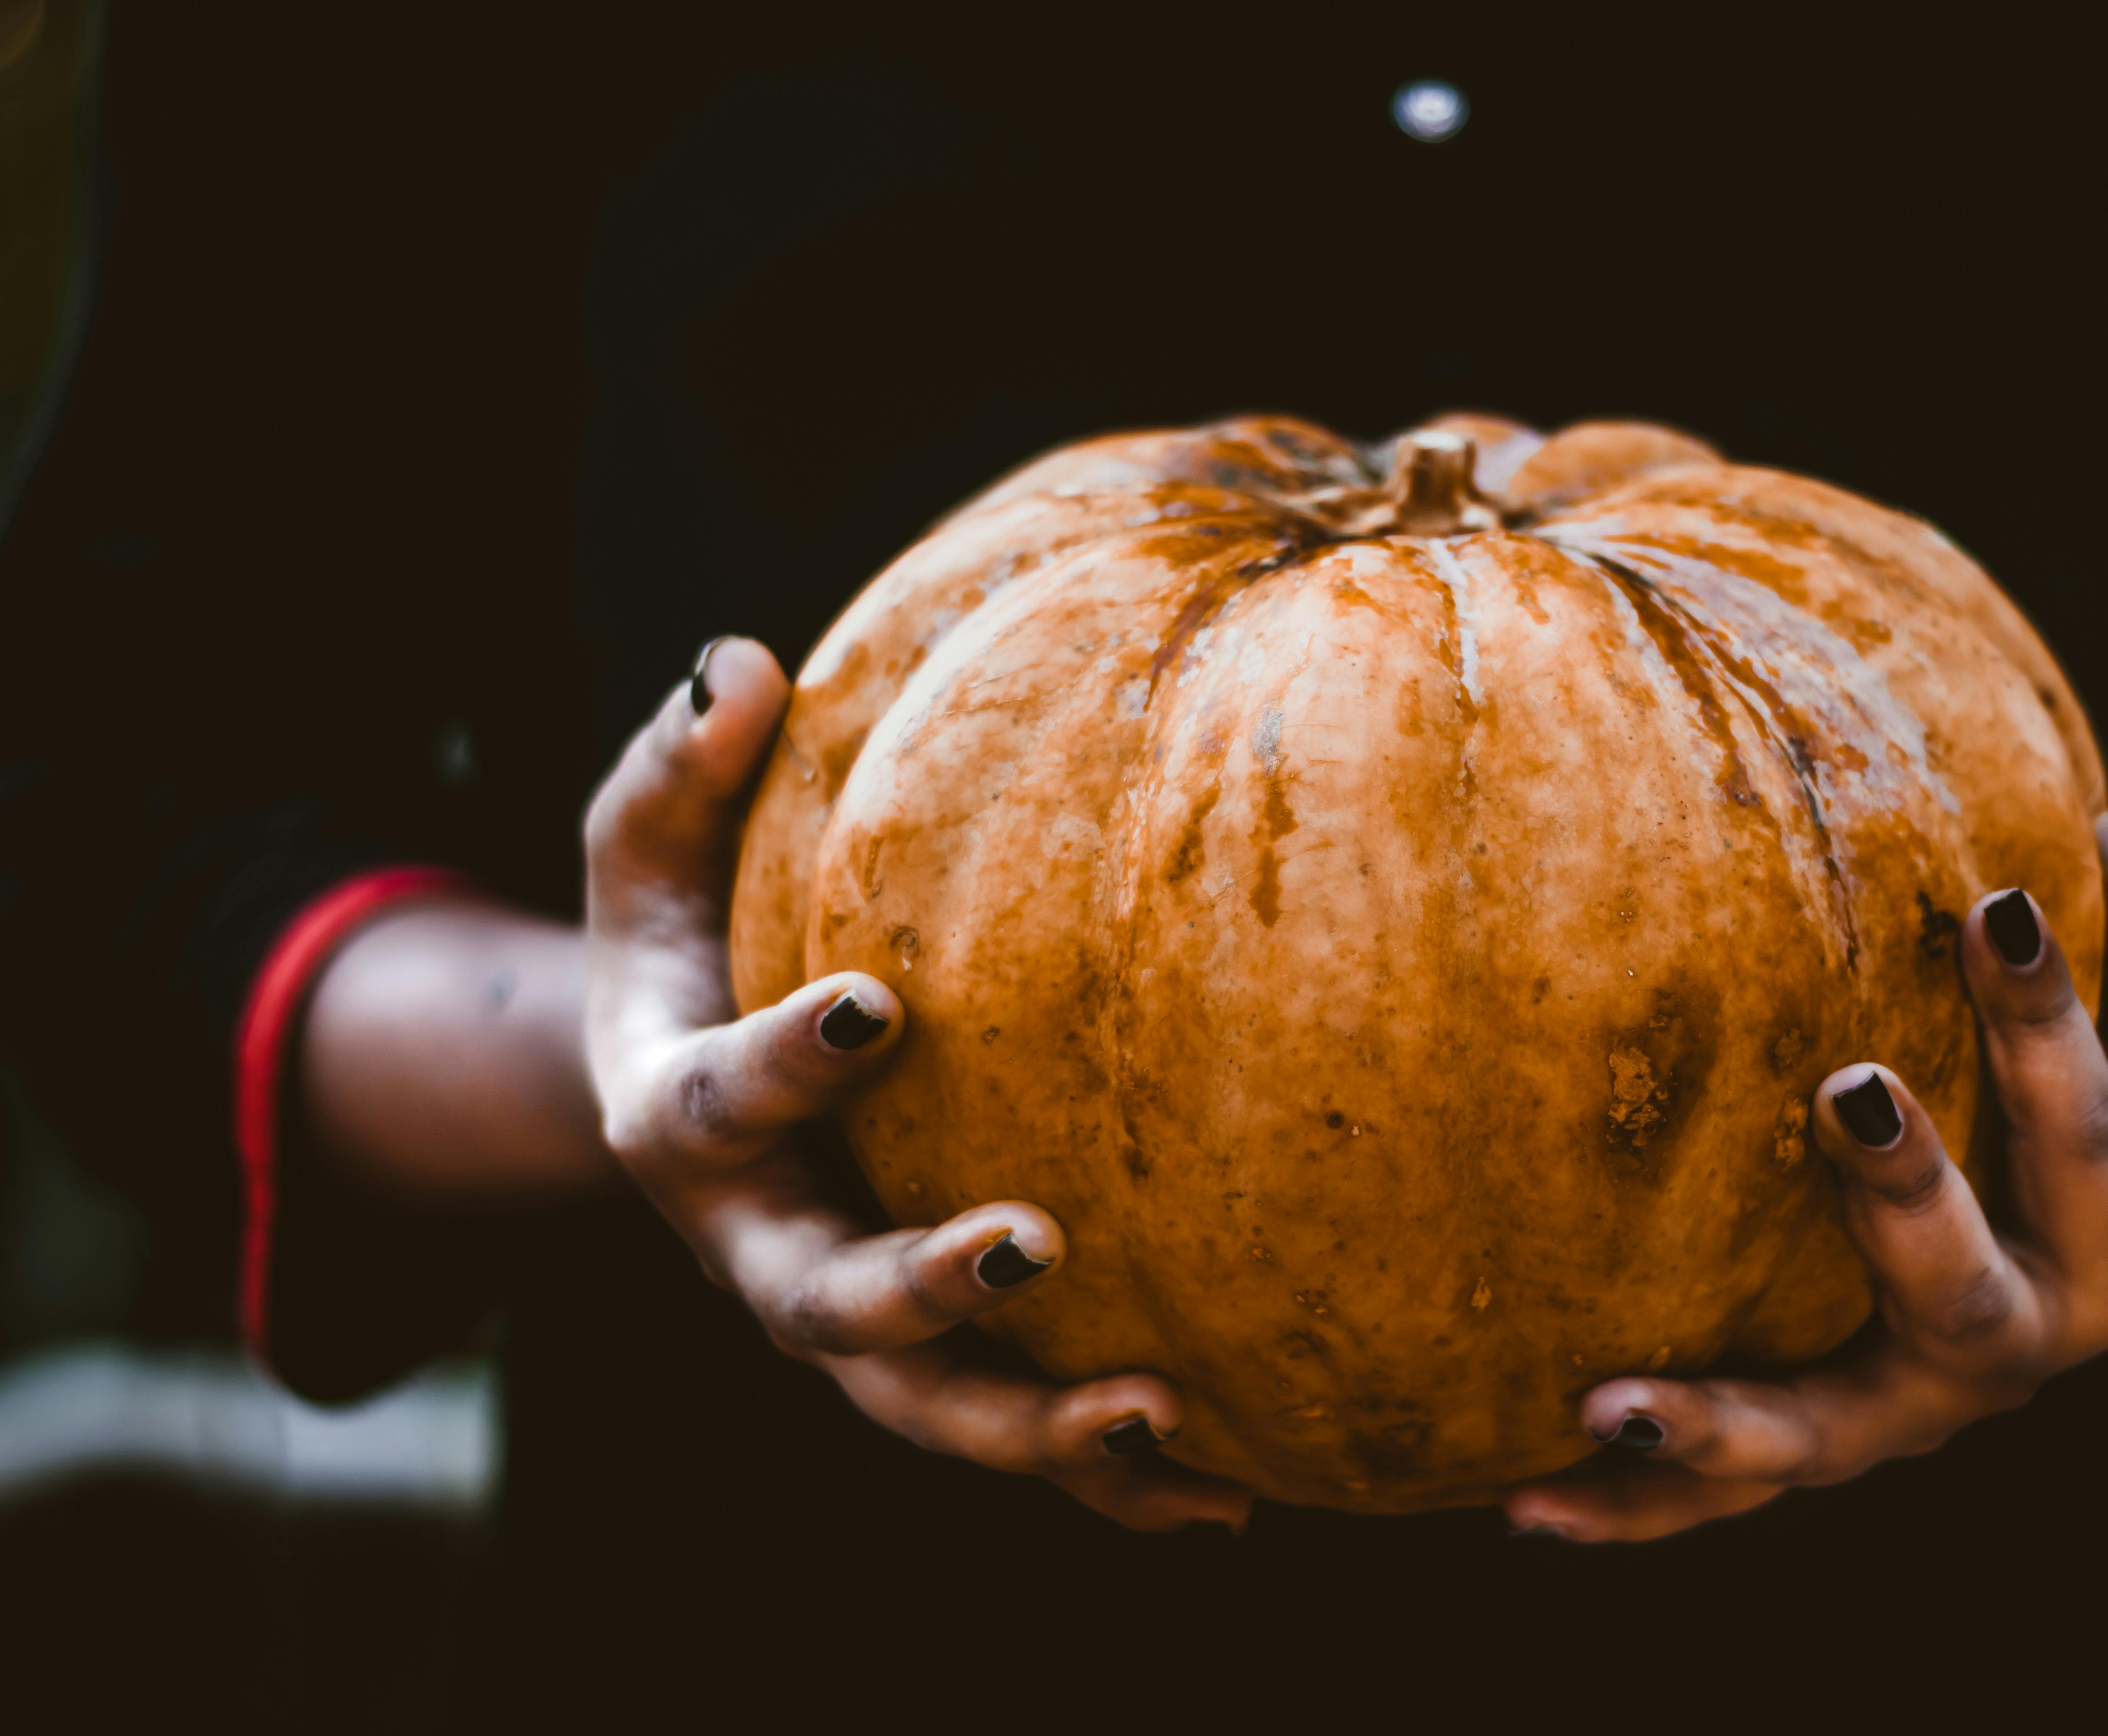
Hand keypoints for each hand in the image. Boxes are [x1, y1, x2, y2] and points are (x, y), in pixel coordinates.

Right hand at [583, 636, 1251, 1532]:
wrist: (695, 1074)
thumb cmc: (687, 931)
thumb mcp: (649, 849)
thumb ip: (682, 767)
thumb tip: (741, 662)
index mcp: (677, 1121)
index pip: (712, 1105)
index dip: (783, 1065)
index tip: (877, 1008)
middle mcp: (756, 1246)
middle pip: (823, 1310)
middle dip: (919, 1293)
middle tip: (1032, 1249)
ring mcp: (843, 1320)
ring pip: (928, 1411)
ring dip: (1038, 1430)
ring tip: (1166, 1415)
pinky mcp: (924, 1361)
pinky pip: (1012, 1429)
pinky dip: (1109, 1479)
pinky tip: (1233, 1490)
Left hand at [1505, 814, 2107, 1542]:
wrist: (2103, 1254)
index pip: (2090, 1132)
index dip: (2050, 1025)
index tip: (1995, 904)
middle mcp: (2024, 1342)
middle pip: (1969, 1296)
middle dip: (1913, 1197)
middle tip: (1849, 1090)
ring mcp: (1912, 1410)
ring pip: (1818, 1435)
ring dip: (1718, 1421)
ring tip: (1607, 1404)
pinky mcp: (1829, 1440)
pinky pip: (1727, 1492)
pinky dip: (1633, 1505)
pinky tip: (1521, 1504)